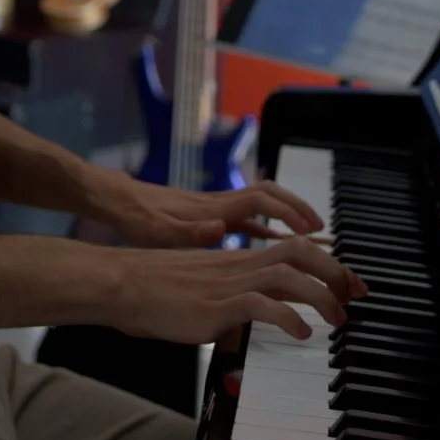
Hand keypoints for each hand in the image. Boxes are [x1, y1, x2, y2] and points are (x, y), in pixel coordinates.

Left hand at [86, 171, 326, 248]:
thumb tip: (220, 228)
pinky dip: (270, 228)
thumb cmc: (137, 218)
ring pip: (264, 205)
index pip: (262, 201)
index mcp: (213, 208)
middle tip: (322, 230)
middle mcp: (221, 204)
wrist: (118, 202)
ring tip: (312, 238)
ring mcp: (217, 208)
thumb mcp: (158, 231)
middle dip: (299, 208)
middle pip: (271, 195)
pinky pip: (249, 219)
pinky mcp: (211, 216)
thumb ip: (189, 232)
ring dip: (288, 216)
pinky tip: (278, 245)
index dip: (289, 212)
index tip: (311, 229)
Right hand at [108, 236, 368, 344]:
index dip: (326, 262)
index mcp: (238, 260)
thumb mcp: (200, 298)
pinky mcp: (217, 305)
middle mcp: (239, 265)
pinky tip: (300, 333)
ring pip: (289, 274)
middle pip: (301, 253)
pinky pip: (262, 304)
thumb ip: (224, 312)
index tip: (347, 281)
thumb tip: (235, 337)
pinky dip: (288, 317)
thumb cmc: (154, 292)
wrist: (123, 284)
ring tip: (337, 318)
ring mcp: (229, 283)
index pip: (293, 250)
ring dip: (321, 294)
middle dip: (336, 271)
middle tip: (357, 294)